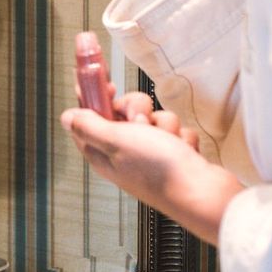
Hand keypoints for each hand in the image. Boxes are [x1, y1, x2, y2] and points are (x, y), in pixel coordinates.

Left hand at [61, 104, 241, 244]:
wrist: (204, 194)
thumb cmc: (160, 170)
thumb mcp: (116, 141)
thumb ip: (90, 126)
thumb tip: (67, 117)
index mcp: (103, 152)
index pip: (88, 115)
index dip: (93, 94)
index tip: (101, 77)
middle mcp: (124, 153)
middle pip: (123, 110)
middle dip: (137, 109)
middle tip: (142, 121)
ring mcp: (150, 154)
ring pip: (152, 116)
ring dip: (163, 124)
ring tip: (168, 142)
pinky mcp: (173, 154)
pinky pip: (173, 129)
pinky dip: (180, 137)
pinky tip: (183, 151)